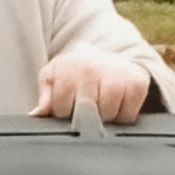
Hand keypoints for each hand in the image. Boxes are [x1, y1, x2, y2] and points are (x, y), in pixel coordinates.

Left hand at [29, 49, 150, 123]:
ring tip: (99, 104)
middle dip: (83, 118)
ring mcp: (115, 75)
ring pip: (108, 116)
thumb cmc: (74, 71)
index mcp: (67, 68)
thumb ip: (44, 96)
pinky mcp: (137, 82)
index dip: (63, 113)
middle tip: (84, 106)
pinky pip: (128, 116)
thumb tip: (36, 114)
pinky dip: (123, 116)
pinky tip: (116, 104)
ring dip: (104, 118)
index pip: (62, 108)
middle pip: (85, 115)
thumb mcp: (53, 77)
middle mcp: (91, 69)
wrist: (105, 56)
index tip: (67, 105)